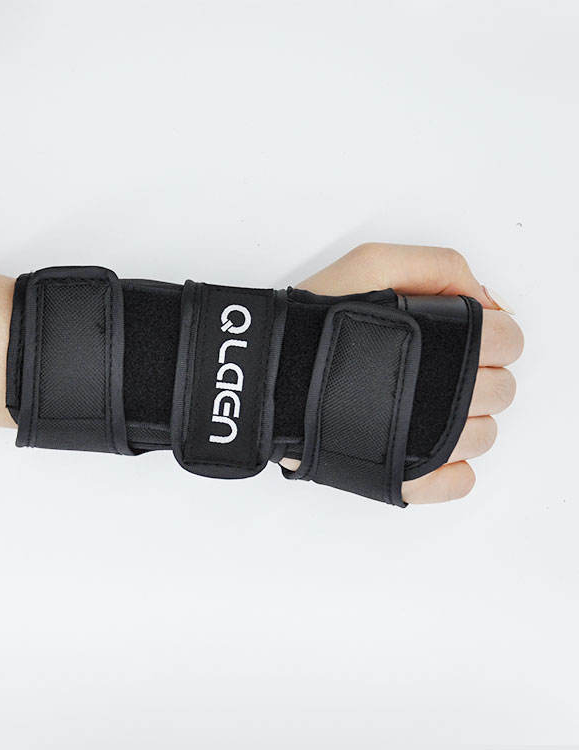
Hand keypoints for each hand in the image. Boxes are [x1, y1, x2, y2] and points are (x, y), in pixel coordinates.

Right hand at [281, 242, 523, 503]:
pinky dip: (449, 469)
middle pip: (501, 391)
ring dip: (463, 421)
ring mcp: (428, 443)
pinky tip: (423, 447)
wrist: (266, 376)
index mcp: (450, 342)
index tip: (455, 337)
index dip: (489, 335)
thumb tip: (488, 304)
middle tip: (429, 369)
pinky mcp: (405, 478)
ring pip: (484, 438)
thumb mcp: (372, 262)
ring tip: (416, 405)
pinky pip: (458, 483)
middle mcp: (448, 396)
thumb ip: (438, 266)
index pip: (510, 341)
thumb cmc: (314, 322)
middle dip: (476, 377)